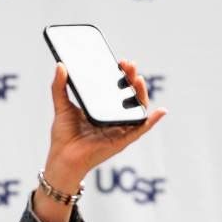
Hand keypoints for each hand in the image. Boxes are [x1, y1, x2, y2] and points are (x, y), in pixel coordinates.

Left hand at [42, 60, 166, 193]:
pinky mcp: (122, 141)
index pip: (115, 89)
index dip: (121, 75)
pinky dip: (152, 121)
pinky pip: (141, 129)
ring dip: (142, 93)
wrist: (62, 159)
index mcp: (102, 109)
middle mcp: (113, 118)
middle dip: (131, 79)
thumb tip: (60, 65)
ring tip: (139, 79)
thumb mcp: (62, 106)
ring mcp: (119, 129)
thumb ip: (59, 87)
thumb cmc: (63, 137)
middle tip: (129, 65)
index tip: (120, 62)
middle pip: (128, 96)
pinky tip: (161, 111)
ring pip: (137, 109)